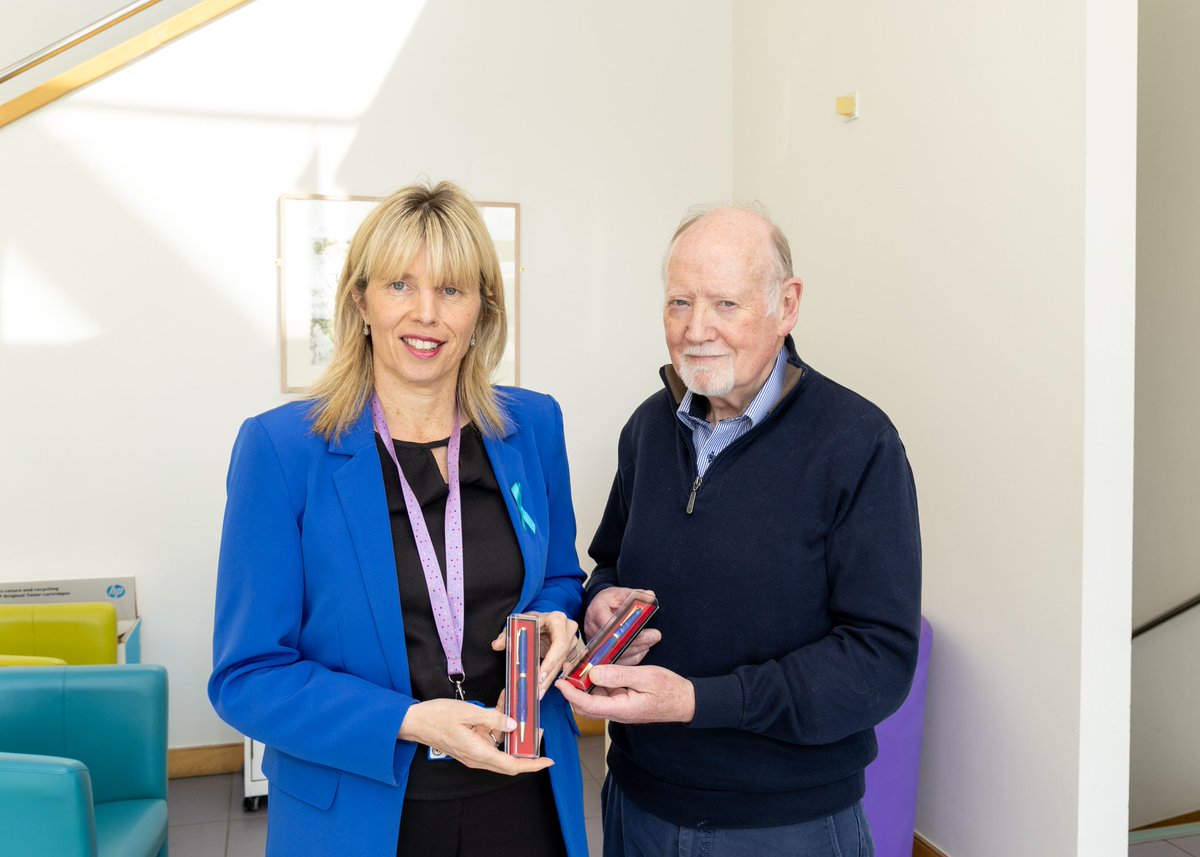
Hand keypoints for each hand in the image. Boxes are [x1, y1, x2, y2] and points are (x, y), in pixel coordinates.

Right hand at [397, 698, 551, 774]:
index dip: (532, 765)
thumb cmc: (438, 716)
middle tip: (538, 732)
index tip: (547, 761)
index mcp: (478, 752)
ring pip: (500, 749)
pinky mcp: (470, 747)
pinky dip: (499, 729)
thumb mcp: (468, 711)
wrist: (415, 722)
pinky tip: (501, 710)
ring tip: (519, 713)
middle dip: (527, 750)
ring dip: (512, 735)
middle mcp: (477, 758)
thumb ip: (493, 718)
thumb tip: (513, 724)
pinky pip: (490, 741)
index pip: (511, 765)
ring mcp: (473, 754)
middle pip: (509, 761)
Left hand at [492, 610, 579, 696]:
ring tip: (537, 693)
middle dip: (547, 676)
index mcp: (558, 620)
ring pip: (561, 665)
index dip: (550, 661)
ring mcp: (571, 643)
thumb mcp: (519, 623)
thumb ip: (507, 635)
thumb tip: (496, 644)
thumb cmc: (532, 621)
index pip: (559, 644)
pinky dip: (550, 678)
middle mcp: (569, 631)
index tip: (540, 675)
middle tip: (536, 690)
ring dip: (549, 680)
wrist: (543, 620)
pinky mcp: (570, 652)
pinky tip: (541, 688)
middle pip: (560, 658)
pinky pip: (561, 667)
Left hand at [554, 664, 694, 724]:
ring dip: (583, 686)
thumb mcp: (646, 677)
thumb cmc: (670, 690)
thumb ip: (619, 675)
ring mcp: (620, 709)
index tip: (559, 682)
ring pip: (593, 700)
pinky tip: (595, 669)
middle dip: (572, 690)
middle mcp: (617, 712)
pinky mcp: (623, 703)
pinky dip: (596, 684)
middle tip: (565, 670)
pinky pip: (604, 695)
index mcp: (622, 709)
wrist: (686, 702)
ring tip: (577, 666)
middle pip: (586, 705)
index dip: (571, 694)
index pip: (588, 705)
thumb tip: (595, 672)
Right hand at [583, 588, 660, 665]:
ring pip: (618, 652)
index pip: (610, 623)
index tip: (642, 627)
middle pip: (615, 640)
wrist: (598, 607)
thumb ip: (636, 595)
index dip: (626, 628)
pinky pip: (618, 660)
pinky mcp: (601, 653)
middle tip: (655, 635)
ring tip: (653, 640)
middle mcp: (593, 629)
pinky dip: (633, 657)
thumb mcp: (621, 593)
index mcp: (596, 611)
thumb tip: (651, 596)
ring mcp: (595, 644)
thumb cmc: (610, 600)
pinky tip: (644, 649)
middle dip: (638, 639)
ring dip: (638, 648)